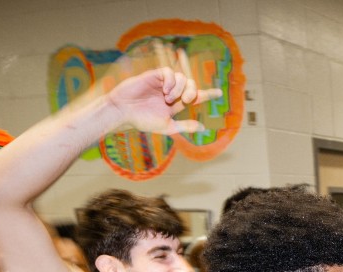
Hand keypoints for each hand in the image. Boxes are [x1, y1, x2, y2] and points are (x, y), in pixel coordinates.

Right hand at [106, 60, 221, 136]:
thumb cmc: (142, 120)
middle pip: (191, 85)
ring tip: (169, 98)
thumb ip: (184, 126)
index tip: (219, 93)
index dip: (207, 94)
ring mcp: (162, 83)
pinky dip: (170, 80)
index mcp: (175, 104)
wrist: (123, 112)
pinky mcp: (153, 75)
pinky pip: (168, 72)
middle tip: (185, 100)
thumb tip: (202, 128)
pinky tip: (165, 90)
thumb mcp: (166, 126)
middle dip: (193, 91)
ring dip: (180, 88)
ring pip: (182, 77)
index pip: (195, 97)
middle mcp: (171, 92)